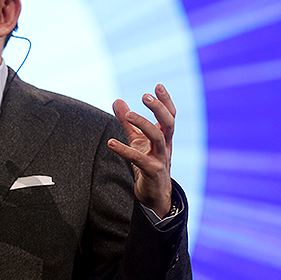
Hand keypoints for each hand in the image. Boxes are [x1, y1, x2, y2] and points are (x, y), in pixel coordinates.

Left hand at [108, 84, 175, 217]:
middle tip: (145, 96)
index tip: (158, 85)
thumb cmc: (147, 163)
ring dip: (144, 124)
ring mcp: (161, 158)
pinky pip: (139, 159)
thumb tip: (117, 101)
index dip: (166, 101)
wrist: (154, 194)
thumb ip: (128, 121)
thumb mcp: (137, 140)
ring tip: (129, 114)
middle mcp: (166, 145)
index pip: (170, 115)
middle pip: (168, 123)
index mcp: (164, 136)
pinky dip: (125, 150)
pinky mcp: (152, 171)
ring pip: (158, 137)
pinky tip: (111, 143)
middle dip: (158, 108)